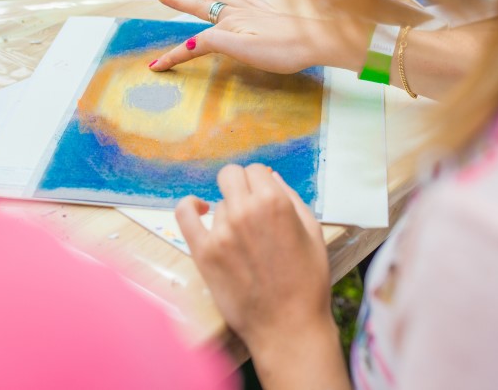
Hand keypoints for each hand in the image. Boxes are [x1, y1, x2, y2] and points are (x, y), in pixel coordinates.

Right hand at [149, 0, 365, 73]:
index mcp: (229, 25)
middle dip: (181, 2)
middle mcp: (238, 14)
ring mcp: (254, 11)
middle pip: (203, 6)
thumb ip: (212, 44)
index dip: (173, 55)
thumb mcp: (243, 50)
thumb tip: (183, 45)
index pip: (193, 41)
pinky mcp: (269, 13)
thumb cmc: (282, 50)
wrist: (317, 40)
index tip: (155, 66)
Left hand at [176, 164, 335, 352]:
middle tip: (248, 205)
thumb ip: (292, 198)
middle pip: (231, 175)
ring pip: (218, 203)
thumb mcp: (313, 232)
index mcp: (274, 202)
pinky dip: (189, 207)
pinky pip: (185, 215)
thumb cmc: (307, 282)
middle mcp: (245, 211)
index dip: (260, 181)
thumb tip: (272, 178)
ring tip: (246, 241)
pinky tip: (199, 209)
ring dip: (229, 212)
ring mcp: (221, 232)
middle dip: (241, 185)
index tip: (262, 194)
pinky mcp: (203, 252)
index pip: (256, 170)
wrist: (288, 327)